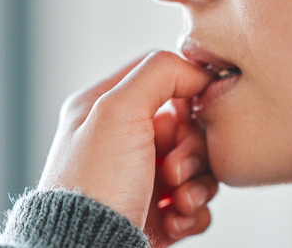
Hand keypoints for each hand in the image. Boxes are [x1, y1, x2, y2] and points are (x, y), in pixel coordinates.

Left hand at [37, 51, 216, 241]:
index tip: (198, 107)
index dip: (186, 89)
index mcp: (104, 110)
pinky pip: (195, 203)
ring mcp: (139, 179)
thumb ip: (158, 73)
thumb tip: (195, 70)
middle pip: (185, 125)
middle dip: (191, 150)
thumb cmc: (94, 187)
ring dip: (198, 184)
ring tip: (178, 201)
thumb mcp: (118, 111)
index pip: (158, 76)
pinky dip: (193, 213)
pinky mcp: (156, 214)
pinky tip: (175, 220)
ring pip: (196, 166)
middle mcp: (121, 142)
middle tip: (175, 171)